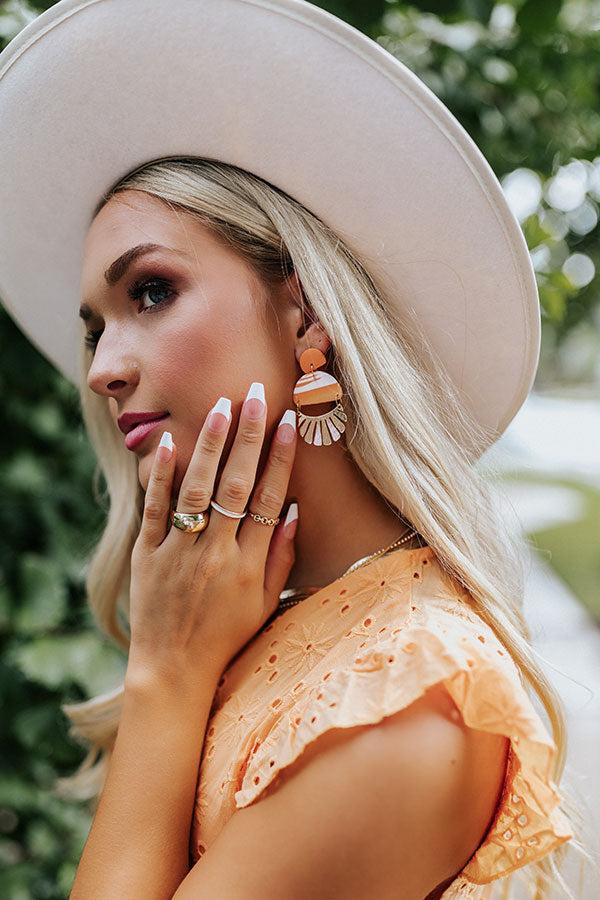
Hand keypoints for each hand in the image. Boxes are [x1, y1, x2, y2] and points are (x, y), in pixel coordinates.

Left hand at [127, 383, 297, 682]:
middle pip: (236, 484)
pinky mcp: (147, 555)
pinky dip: (159, 477)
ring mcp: (178, 552)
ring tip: (222, 405)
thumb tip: (292, 510)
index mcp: (248, 565)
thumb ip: (281, 558)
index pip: (268, 498)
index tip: (288, 422)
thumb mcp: (265, 604)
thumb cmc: (226, 637)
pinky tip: (166, 443)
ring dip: (210, 446)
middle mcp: (215, 553)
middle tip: (258, 394)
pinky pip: (154, 510)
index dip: (280, 458)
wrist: (172, 670)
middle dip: (249, 436)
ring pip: (197, 489)